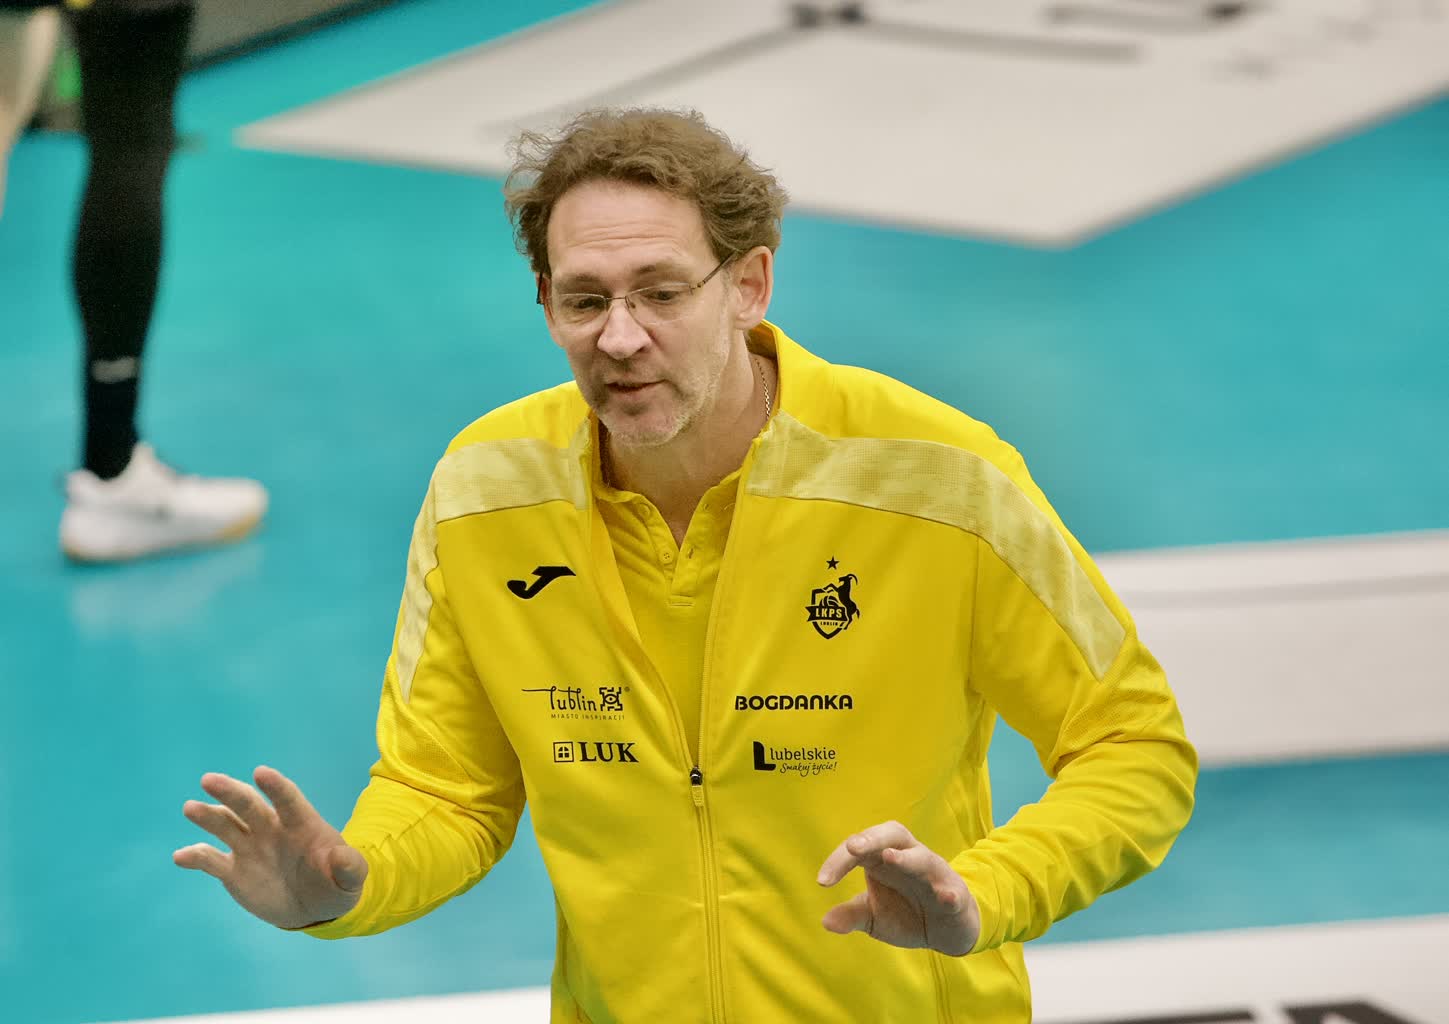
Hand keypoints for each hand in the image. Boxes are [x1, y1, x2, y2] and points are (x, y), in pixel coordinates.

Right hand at [173, 766, 366, 929]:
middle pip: (248, 805)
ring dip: (208, 816)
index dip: (276, 788)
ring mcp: (250, 847)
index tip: (262, 773)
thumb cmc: (336, 884)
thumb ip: (349, 868)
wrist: (315, 907)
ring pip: (225, 825)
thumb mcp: (350, 880)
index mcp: (301, 824)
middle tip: (209, 780)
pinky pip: (210, 860)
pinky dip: (195, 857)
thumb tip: (343, 859)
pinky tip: (181, 857)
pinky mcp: (233, 870)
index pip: (288, 800)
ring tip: (191, 808)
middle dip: (231, 792)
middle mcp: (271, 829)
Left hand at [817, 820, 979, 956]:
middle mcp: (908, 857)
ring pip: (921, 858)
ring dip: (906, 858)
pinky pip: (952, 890)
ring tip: (889, 858)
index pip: (859, 850)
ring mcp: (933, 874)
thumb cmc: (905, 914)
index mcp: (882, 859)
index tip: (822, 880)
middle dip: (871, 839)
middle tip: (853, 847)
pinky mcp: (954, 894)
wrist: (946, 930)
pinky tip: (945, 897)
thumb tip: (825, 922)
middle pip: (891, 834)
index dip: (839, 861)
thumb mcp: (874, 917)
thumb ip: (852, 915)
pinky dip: (948, 892)